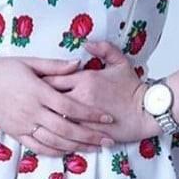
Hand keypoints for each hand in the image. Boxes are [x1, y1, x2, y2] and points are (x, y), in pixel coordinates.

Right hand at [0, 55, 117, 155]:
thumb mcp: (28, 62)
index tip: (107, 117)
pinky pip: (38, 147)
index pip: (70, 106)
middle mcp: (31, 111)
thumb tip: (79, 64)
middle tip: (108, 140)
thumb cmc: (1, 69)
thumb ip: (55, 66)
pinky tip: (69, 151)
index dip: (90, 113)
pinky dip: (55, 151)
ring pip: (54, 141)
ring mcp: (23, 125)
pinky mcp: (16, 133)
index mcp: (37, 91)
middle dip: (89, 136)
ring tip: (95, 149)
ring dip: (76, 147)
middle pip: (66, 128)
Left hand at [39, 40, 160, 144]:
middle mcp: (80, 97)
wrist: (147, 111)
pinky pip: (66, 134)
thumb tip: (87, 44)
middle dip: (38, 102)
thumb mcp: (120, 62)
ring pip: (54, 118)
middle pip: (48, 99)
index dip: (40, 83)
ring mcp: (83, 116)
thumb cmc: (133, 87)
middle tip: (31, 104)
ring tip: (38, 119)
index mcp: (84, 79)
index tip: (34, 86)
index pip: (52, 78)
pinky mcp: (88, 132)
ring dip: (45, 119)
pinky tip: (50, 134)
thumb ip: (103, 49)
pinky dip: (56, 134)